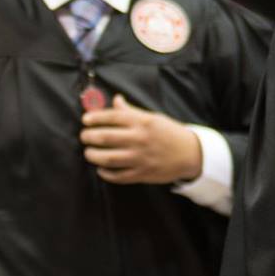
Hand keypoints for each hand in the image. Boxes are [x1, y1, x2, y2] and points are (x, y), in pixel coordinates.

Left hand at [80, 94, 203, 184]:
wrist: (190, 153)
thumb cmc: (169, 133)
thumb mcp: (152, 117)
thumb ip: (131, 111)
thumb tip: (115, 100)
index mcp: (142, 122)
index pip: (112, 117)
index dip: (95, 118)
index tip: (85, 119)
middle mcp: (139, 139)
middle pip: (105, 137)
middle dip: (89, 136)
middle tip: (84, 136)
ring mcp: (140, 158)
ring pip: (107, 158)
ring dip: (93, 155)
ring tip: (89, 153)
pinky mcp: (141, 174)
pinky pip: (117, 176)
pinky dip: (105, 173)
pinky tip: (101, 168)